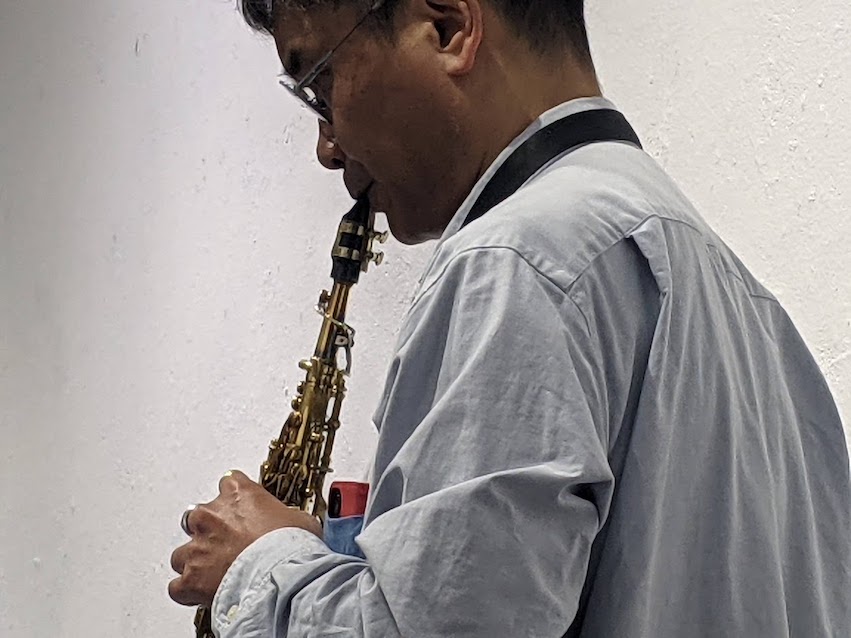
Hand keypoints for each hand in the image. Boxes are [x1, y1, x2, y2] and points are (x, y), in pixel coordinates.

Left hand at [168, 470, 322, 607]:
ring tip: (215, 574)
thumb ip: (286, 517)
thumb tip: (292, 524)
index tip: (244, 511)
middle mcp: (211, 515)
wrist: (280, 576)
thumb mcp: (300, 520)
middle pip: (198, 516)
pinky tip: (201, 595)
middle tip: (230, 545)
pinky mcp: (190, 579)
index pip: (229, 483)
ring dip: (195, 562)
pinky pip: (178, 586)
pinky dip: (187, 591)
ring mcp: (197, 547)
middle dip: (210, 531)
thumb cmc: (291, 546)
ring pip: (182, 553)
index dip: (236, 500)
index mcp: (238, 493)